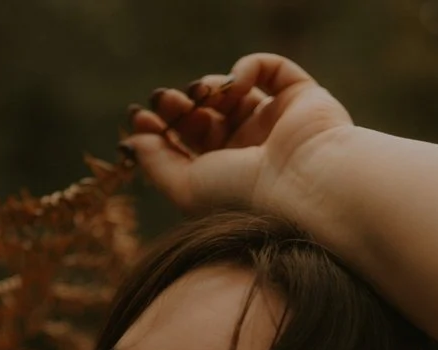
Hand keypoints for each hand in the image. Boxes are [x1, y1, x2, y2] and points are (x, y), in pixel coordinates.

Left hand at [125, 53, 355, 215]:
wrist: (306, 184)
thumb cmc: (244, 193)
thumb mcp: (184, 186)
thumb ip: (154, 163)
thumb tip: (132, 140)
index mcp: (226, 173)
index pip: (186, 143)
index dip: (160, 127)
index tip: (139, 116)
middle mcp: (252, 147)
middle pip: (204, 115)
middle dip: (178, 104)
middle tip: (162, 98)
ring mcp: (276, 120)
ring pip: (231, 91)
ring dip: (207, 87)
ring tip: (199, 95)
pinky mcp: (302, 97)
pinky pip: (270, 69)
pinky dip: (246, 68)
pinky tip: (233, 85)